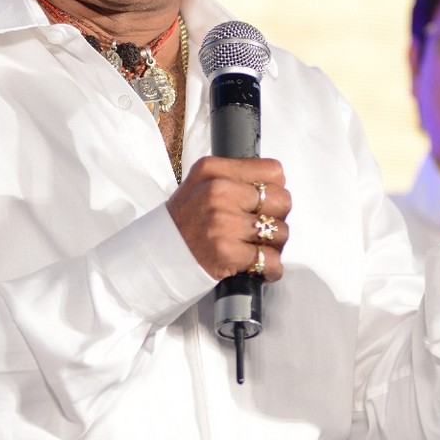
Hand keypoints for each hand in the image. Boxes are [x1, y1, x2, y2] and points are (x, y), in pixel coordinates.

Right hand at [167, 157, 291, 280]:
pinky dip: (271, 269)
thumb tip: (277, 185)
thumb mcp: (202, 184)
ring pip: (280, 232)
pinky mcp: (227, 252)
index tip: (263, 203)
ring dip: (273, 245)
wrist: (157, 255)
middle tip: (261, 228)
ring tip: (255, 247)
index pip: (273, 171)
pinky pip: (271, 260)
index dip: (273, 190)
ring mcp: (222, 222)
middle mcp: (218, 192)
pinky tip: (259, 267)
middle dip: (277, 218)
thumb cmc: (185, 222)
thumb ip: (236, 178)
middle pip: (282, 200)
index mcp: (214, 170)